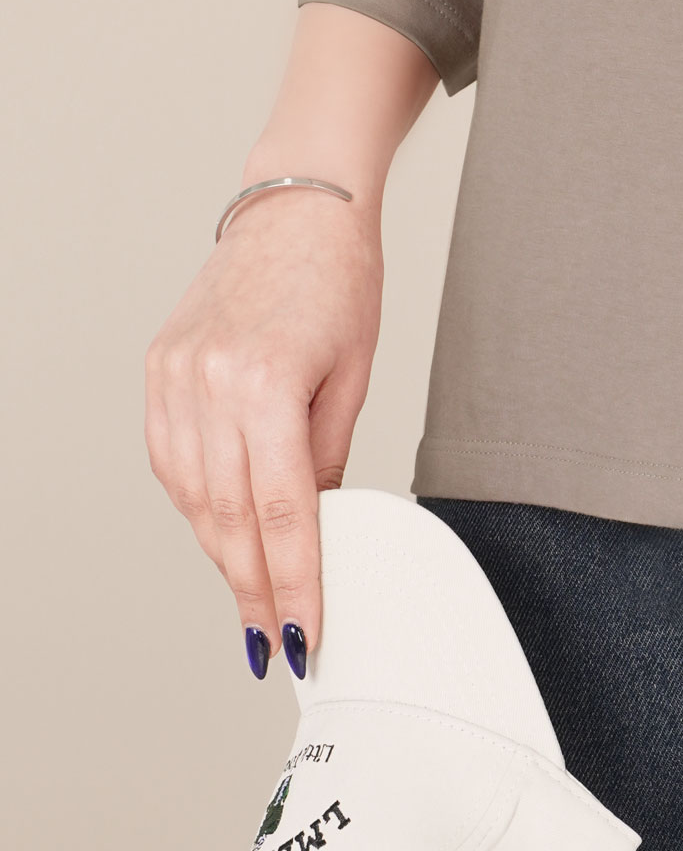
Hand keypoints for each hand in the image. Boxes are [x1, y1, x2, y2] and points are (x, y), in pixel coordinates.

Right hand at [144, 189, 381, 676]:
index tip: (305, 635)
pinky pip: (172, 461)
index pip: (282, 513)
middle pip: (230, 518)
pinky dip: (197, 505)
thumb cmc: (340, 279)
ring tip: (255, 601)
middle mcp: (208, 384)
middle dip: (255, 591)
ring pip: (193, 498)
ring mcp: (174, 377)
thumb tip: (317, 526)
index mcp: (266, 384)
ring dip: (223, 557)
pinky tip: (222, 535)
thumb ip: (328, 454)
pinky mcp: (159, 371)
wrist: (297, 208)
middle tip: (277, 643)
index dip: (294, 584)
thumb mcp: (354, 372)